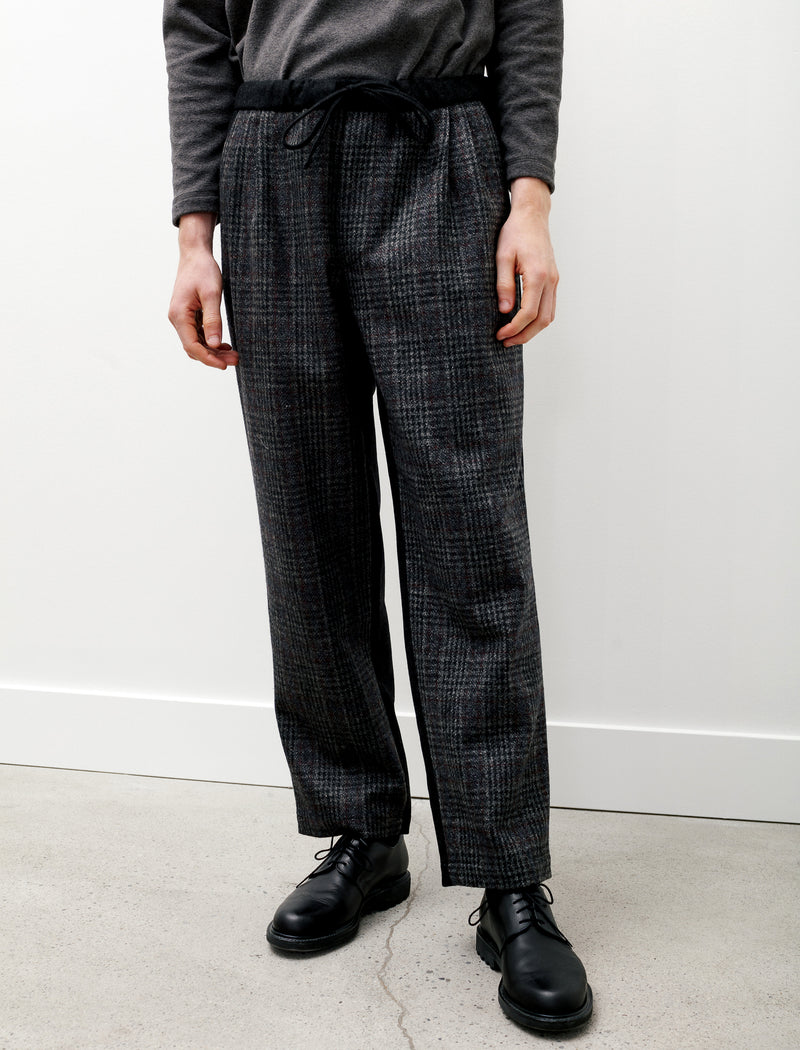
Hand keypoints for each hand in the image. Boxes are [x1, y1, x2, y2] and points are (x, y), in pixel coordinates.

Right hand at [168, 212, 238, 369]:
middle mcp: (177, 318)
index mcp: (179, 315)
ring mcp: (181, 317)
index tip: (225, 366)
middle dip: (213, 357)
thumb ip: (213, 320)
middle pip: (194, 348)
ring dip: (213, 351)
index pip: (192, 346)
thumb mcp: (212, 294)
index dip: (208, 359)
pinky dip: (210, 342)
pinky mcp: (188, 315)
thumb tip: (214, 344)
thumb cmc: (203, 269)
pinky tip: (225, 345)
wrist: (195, 253)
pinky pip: (198, 335)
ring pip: (196, 343)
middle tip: (236, 360)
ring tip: (234, 355)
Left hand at [495, 177, 558, 346]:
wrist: (532, 215)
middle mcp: (551, 280)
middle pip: (542, 320)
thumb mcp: (502, 257)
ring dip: (532, 330)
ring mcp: (555, 280)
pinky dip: (538, 319)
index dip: (514, 328)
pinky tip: (522, 322)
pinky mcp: (553, 279)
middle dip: (524, 335)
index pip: (528, 312)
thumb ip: (504, 284)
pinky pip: (549, 306)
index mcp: (538, 275)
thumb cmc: (515, 232)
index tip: (499, 335)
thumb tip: (505, 311)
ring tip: (513, 336)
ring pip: (549, 316)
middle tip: (505, 342)